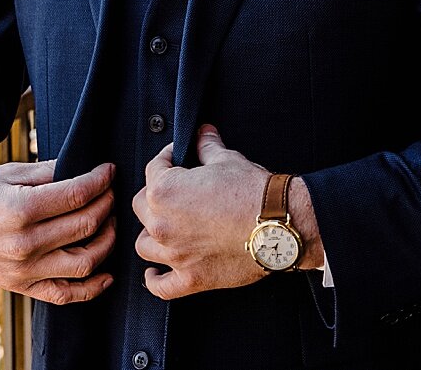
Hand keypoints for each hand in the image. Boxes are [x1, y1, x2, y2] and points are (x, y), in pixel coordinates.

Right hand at [0, 160, 115, 306]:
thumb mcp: (6, 173)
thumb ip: (47, 172)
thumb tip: (82, 169)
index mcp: (19, 209)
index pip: (78, 195)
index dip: (101, 180)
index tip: (108, 171)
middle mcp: (24, 243)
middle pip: (85, 225)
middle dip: (107, 205)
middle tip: (110, 193)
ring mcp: (24, 270)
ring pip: (85, 261)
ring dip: (106, 241)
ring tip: (108, 223)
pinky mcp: (21, 287)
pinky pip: (65, 294)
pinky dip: (91, 287)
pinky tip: (105, 273)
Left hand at [132, 126, 321, 299]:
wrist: (279, 225)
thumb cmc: (253, 192)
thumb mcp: (228, 160)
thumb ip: (207, 146)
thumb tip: (202, 133)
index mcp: (166, 191)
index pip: (153, 169)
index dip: (166, 159)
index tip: (175, 159)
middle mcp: (162, 224)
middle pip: (141, 207)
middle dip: (154, 196)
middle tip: (175, 192)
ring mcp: (174, 255)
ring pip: (144, 245)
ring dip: (151, 234)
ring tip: (165, 228)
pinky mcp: (190, 278)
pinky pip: (161, 286)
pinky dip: (154, 280)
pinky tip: (154, 273)